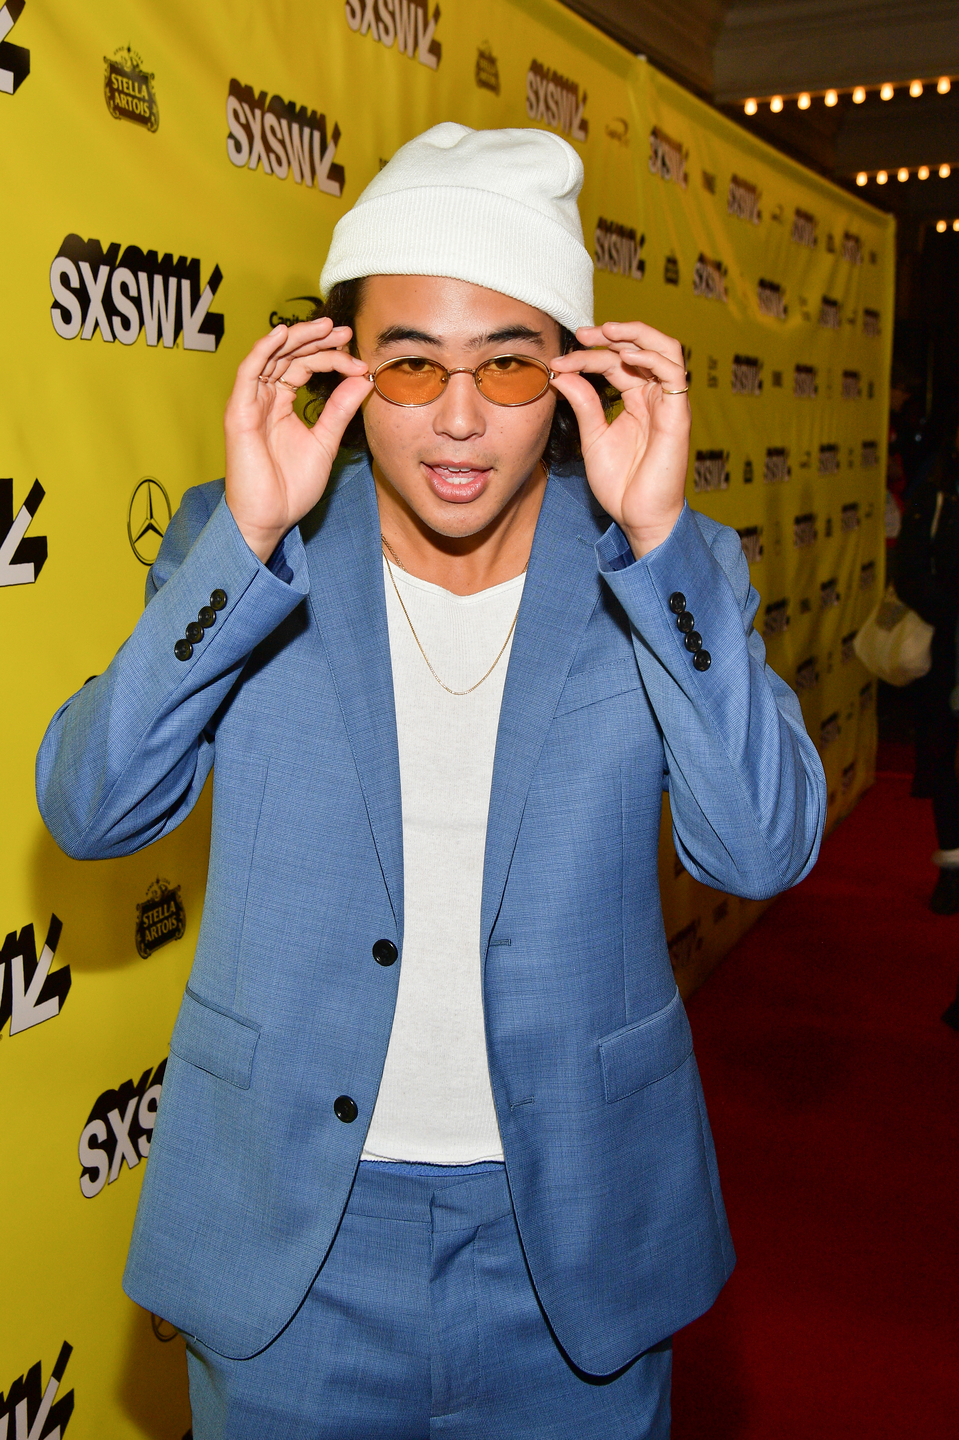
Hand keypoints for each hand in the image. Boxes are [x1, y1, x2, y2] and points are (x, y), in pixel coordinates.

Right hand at [223, 318, 371, 561]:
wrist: (272, 518)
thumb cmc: (292, 487)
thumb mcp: (326, 442)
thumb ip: (340, 410)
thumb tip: (362, 380)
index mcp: (282, 403)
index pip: (305, 366)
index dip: (331, 358)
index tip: (360, 363)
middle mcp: (264, 397)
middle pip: (289, 355)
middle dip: (317, 339)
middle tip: (344, 331)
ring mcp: (250, 402)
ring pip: (271, 356)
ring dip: (296, 337)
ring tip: (325, 327)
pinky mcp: (239, 412)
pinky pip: (248, 372)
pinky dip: (263, 350)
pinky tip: (283, 334)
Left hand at [548, 321, 689, 557]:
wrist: (636, 516)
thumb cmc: (620, 484)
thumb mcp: (593, 437)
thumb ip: (583, 404)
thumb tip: (562, 373)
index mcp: (636, 399)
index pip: (614, 363)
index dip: (587, 356)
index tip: (558, 362)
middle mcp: (654, 396)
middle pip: (640, 348)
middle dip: (612, 335)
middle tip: (581, 334)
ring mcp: (668, 404)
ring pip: (665, 350)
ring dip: (637, 335)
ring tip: (606, 333)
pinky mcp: (678, 415)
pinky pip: (675, 374)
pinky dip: (653, 357)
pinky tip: (626, 356)